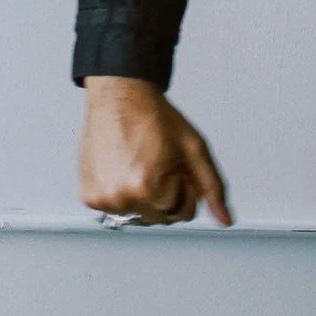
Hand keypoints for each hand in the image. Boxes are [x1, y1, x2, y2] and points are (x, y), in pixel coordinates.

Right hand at [79, 77, 232, 225]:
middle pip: (162, 218)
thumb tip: (225, 218)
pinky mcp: (90, 196)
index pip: (184, 213)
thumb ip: (212, 187)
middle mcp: (122, 197)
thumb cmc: (153, 116)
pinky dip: (124, 194)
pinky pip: (117, 209)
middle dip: (167, 194)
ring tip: (140, 164)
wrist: (120, 97)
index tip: (176, 166)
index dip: (185, 187)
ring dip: (145, 197)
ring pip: (140, 216)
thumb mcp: (193, 149)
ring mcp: (103, 199)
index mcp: (148, 187)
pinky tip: (124, 169)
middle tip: (158, 163)